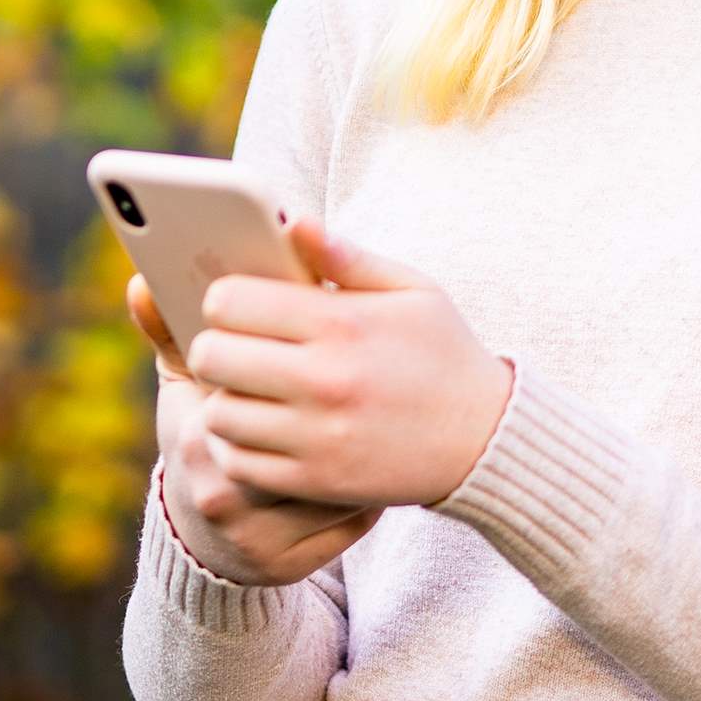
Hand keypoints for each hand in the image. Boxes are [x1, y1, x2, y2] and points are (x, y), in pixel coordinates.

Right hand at [131, 271, 381, 585]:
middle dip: (340, 402)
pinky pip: (354, 517)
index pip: (265, 382)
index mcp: (199, 432)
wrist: (205, 538)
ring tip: (376, 421)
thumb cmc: (201, 438)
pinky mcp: (288, 565)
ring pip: (339, 476)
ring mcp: (255, 534)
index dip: (302, 357)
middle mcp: (221, 489)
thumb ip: (172, 329)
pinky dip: (369, 492)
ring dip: (365, 449)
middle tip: (365, 375)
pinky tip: (374, 469)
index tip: (323, 341)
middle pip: (311, 430)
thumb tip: (143, 279)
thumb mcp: (183, 387)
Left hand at [184, 213, 514, 512]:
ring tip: (247, 390)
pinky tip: (259, 430)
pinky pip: (240, 463)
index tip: (237, 306)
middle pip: (213, 355)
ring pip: (219, 413)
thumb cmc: (442, 354)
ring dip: (224, 398)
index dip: (223, 298)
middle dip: (215, 345)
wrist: (487, 440)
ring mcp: (319, 435)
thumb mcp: (411, 290)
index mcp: (343, 323)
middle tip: (234, 348)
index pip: (230, 301)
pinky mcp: (317, 480)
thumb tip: (292, 221)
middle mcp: (326, 379)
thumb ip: (346, 255)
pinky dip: (238, 446)